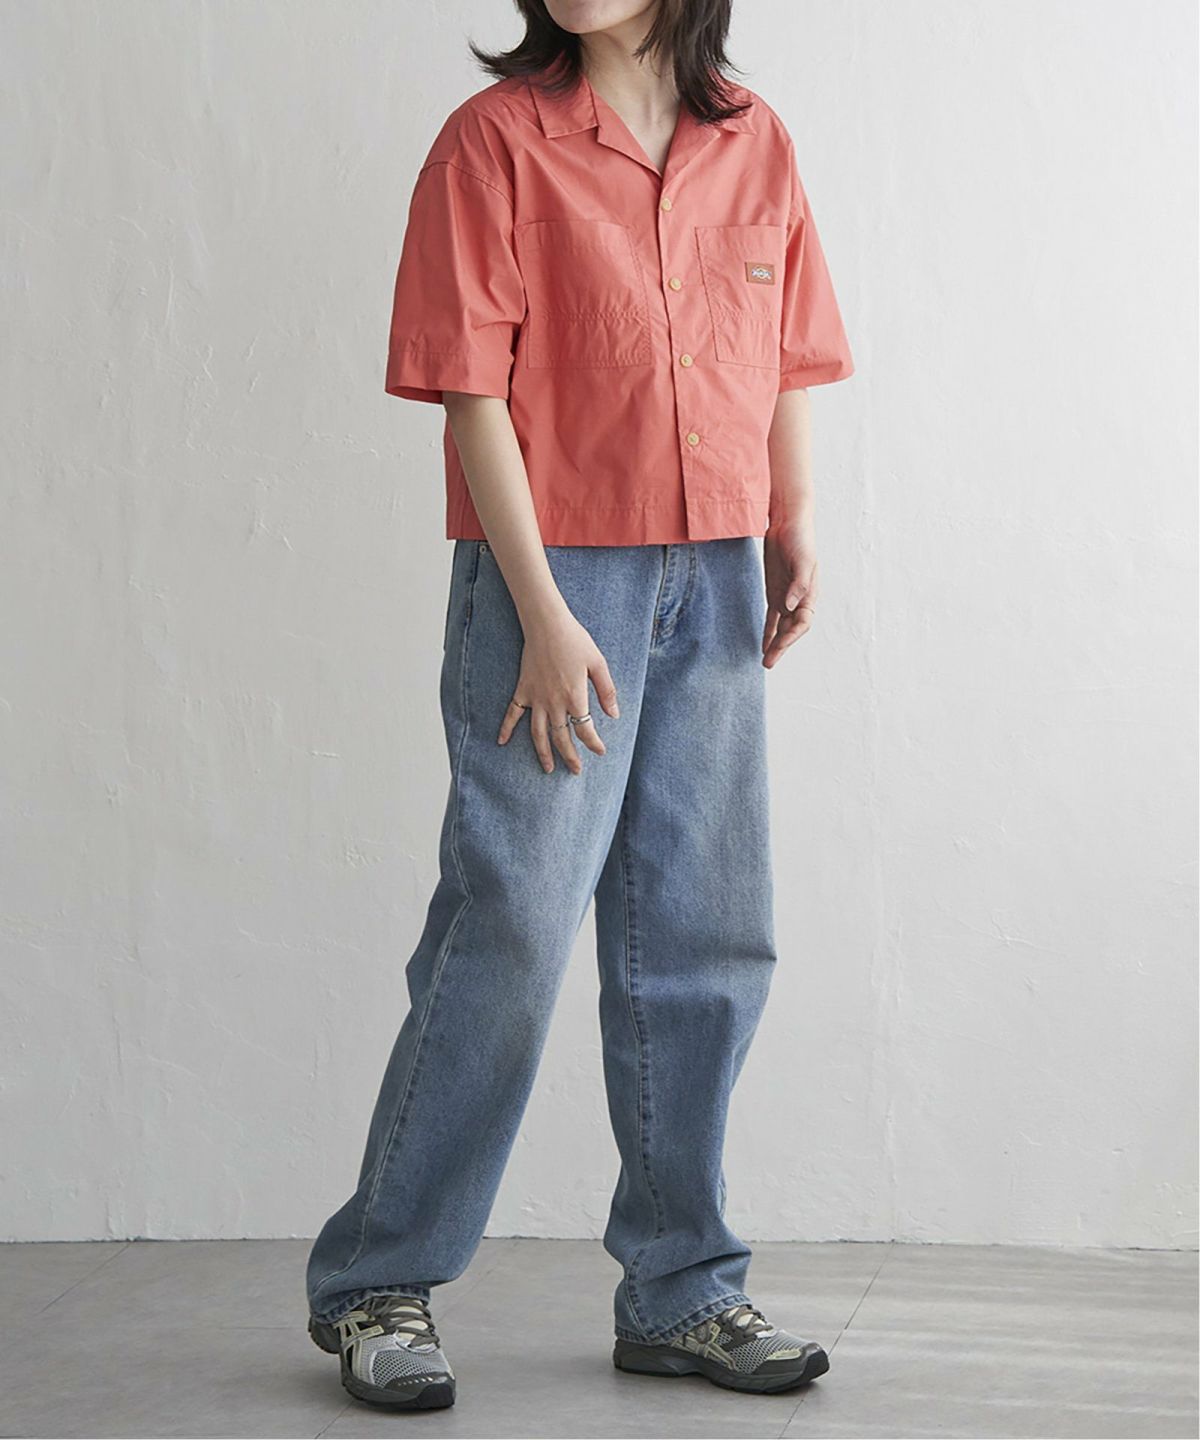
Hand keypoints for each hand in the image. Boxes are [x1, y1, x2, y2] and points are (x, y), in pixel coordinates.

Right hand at [497, 611, 619, 773]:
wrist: (547, 624)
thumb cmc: (575, 640)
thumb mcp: (598, 663)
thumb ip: (606, 691)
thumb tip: (614, 714)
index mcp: (575, 697)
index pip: (585, 729)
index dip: (593, 743)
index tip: (600, 751)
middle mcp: (554, 702)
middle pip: (561, 738)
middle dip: (570, 757)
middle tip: (576, 770)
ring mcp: (536, 697)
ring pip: (538, 733)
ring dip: (543, 753)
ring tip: (548, 768)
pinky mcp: (523, 690)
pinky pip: (513, 713)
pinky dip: (506, 728)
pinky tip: (502, 742)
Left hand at [762, 521, 818, 668]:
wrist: (788, 524)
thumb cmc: (800, 540)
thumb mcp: (802, 560)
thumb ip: (798, 584)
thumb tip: (790, 606)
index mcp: (810, 594)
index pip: (802, 622)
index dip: (791, 636)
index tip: (780, 645)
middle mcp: (800, 600)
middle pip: (791, 629)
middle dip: (781, 647)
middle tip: (768, 663)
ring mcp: (787, 596)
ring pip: (782, 627)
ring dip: (775, 643)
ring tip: (766, 661)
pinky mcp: (775, 591)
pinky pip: (772, 617)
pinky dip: (768, 631)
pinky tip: (764, 645)